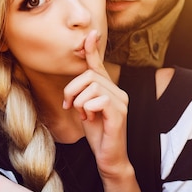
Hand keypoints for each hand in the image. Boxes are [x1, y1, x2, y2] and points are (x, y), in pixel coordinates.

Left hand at [63, 31, 141, 191]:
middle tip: (71, 107)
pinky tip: (90, 120)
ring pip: (91, 87)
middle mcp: (119, 92)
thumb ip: (82, 94)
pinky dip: (87, 109)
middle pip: (89, 76)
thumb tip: (74, 83)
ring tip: (83, 116)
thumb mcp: (85, 109)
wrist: (108, 157)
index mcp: (110, 89)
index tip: (91, 33)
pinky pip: (97, 100)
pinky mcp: (119, 113)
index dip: (93, 50)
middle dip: (72, 90)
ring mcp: (121, 102)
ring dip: (79, 102)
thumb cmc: (97, 134)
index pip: (98, 66)